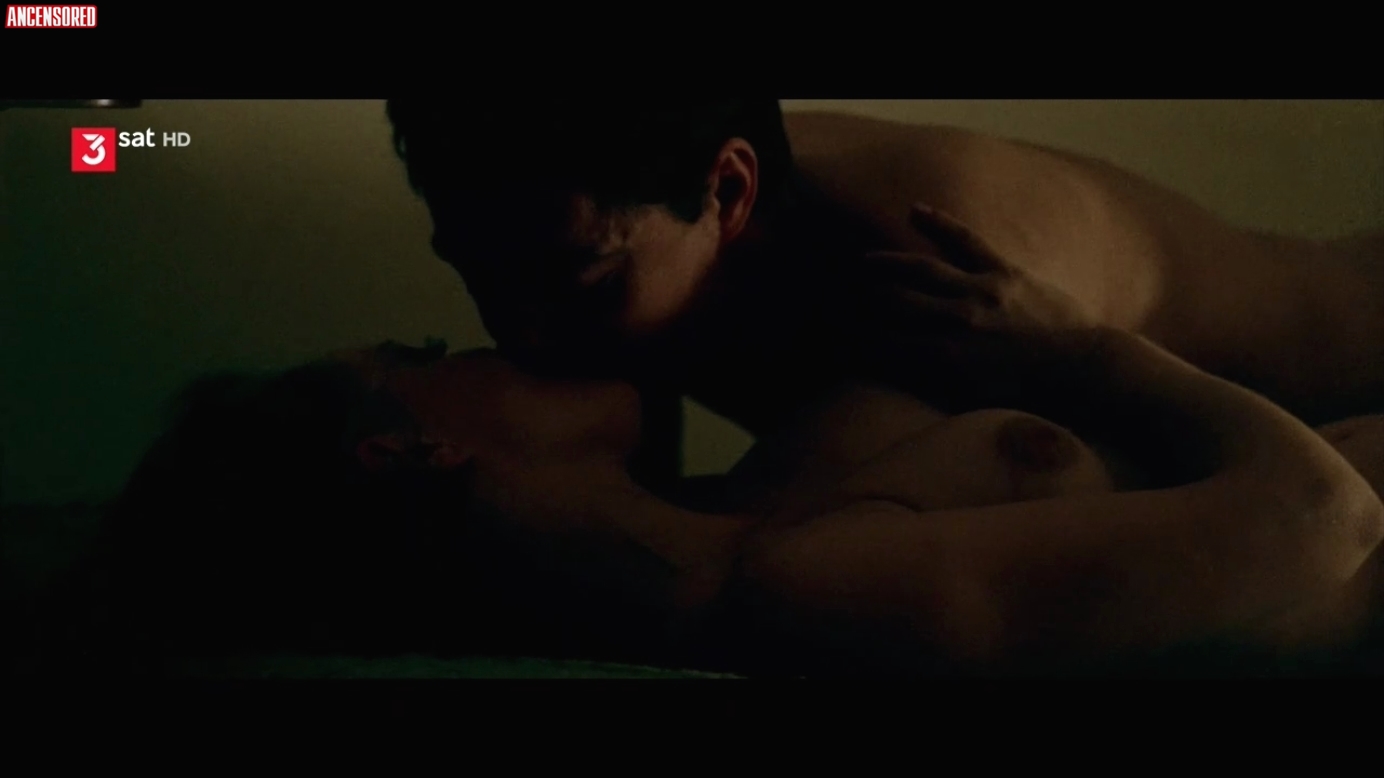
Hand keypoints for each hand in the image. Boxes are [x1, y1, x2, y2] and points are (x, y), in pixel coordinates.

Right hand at [852, 204, 1103, 408]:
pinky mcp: (1005, 272)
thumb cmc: (1031, 394)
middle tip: (835, 292)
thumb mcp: (975, 400)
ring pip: (921, 269)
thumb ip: (934, 383)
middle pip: (893, 302)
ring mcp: (980, 292)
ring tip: (862, 260)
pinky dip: (941, 225)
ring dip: (887, 262)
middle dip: (860, 298)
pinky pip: (967, 242)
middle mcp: (955, 321)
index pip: (883, 343)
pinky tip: (916, 211)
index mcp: (945, 359)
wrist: (1084, 369)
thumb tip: (897, 371)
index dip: (852, 336)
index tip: (832, 331)